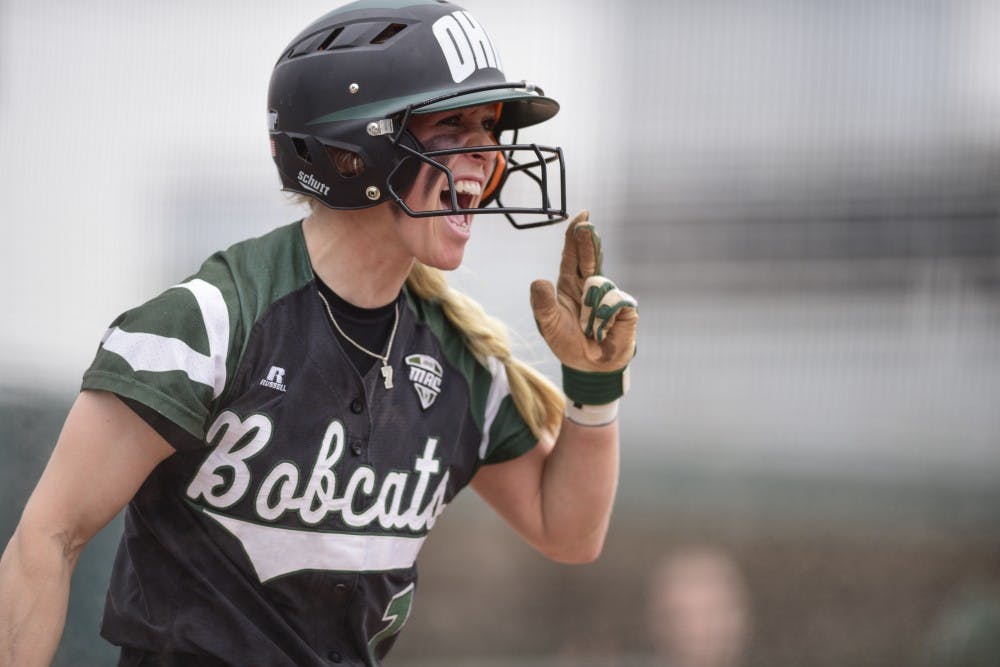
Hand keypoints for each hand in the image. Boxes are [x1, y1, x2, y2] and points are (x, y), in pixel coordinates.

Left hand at [530, 210, 637, 377]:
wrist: (590, 366)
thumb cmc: (567, 342)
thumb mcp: (549, 324)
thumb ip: (543, 304)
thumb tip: (539, 281)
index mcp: (568, 283)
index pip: (572, 255)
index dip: (576, 235)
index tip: (582, 216)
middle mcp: (588, 284)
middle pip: (590, 256)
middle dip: (588, 240)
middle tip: (586, 225)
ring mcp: (608, 293)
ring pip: (600, 285)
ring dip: (591, 309)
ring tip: (589, 328)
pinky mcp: (624, 307)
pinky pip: (614, 302)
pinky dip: (605, 317)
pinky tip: (603, 329)